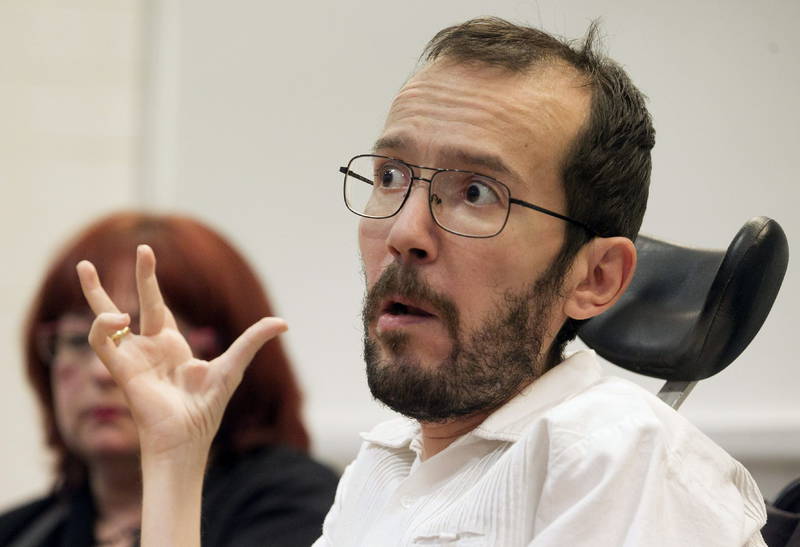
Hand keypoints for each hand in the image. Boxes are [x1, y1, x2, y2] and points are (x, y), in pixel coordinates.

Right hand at [77, 244, 287, 457]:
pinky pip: (102, 342)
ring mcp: (132, 357)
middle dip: (139, 275)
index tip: (147, 253)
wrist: (187, 437)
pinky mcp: (121, 370)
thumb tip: (284, 322)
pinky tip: (118, 316)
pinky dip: (103, 325)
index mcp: (171, 344)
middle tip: (140, 245)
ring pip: (105, 320)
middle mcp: (149, 347)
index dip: (150, 280)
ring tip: (85, 267)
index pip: (156, 305)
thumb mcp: (234, 366)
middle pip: (136, 302)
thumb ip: (253, 340)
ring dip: (94, 295)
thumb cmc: (206, 408)